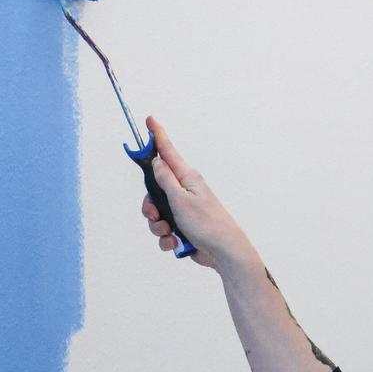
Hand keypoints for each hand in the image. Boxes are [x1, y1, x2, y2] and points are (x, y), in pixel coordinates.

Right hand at [141, 115, 252, 269]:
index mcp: (186, 178)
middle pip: (155, 190)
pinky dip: (167, 238)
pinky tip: (175, 243)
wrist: (223, 252)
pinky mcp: (183, 227)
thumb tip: (157, 160)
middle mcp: (184, 191)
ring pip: (157, 213)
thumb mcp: (181, 198)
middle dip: (150, 206)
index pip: (167, 151)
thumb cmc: (206, 223)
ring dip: (158, 226)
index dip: (157, 136)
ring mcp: (183, 209)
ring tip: (169, 232)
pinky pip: (165, 230)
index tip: (149, 120)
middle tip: (155, 214)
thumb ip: (165, 179)